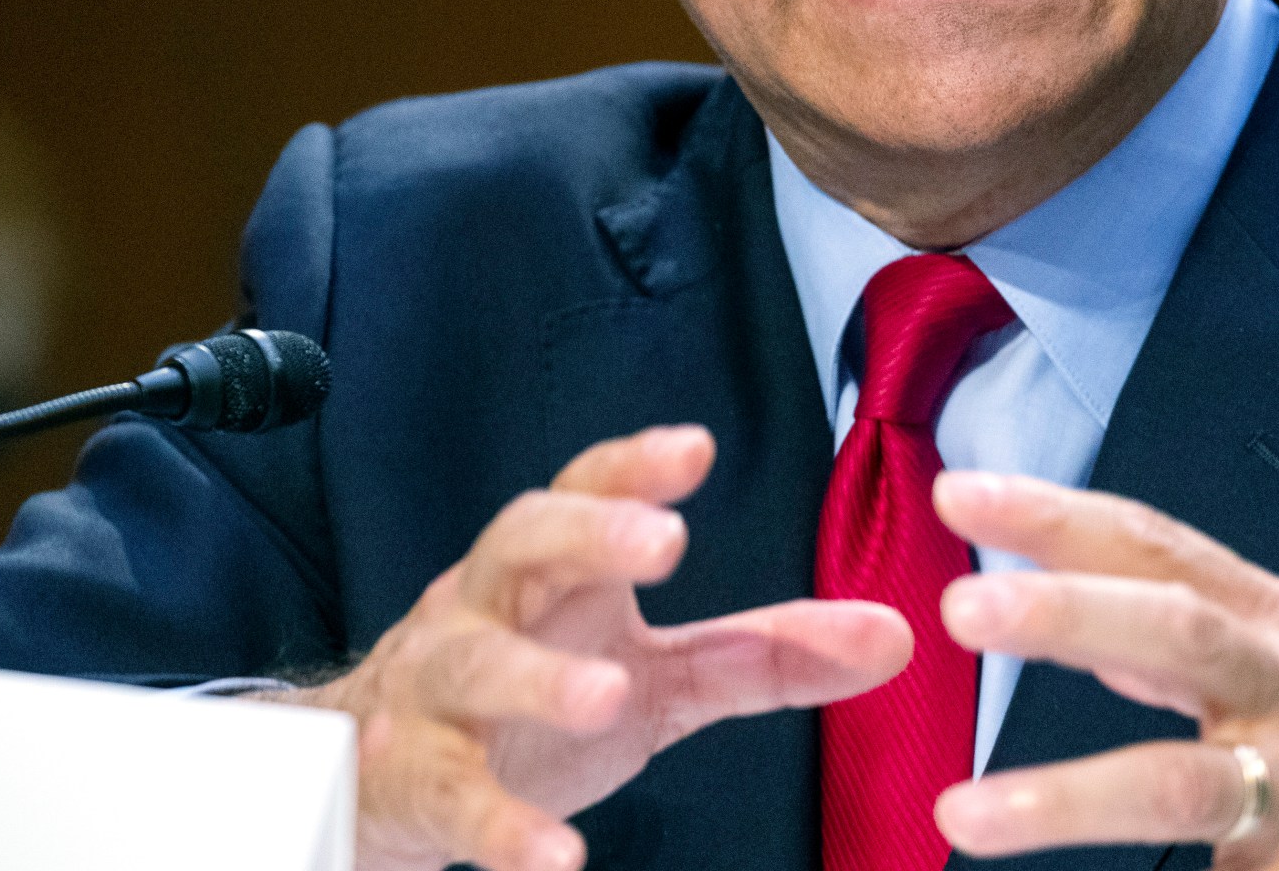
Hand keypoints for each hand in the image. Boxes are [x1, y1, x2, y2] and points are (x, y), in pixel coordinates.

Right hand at [278, 426, 910, 870]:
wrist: (385, 773)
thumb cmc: (534, 696)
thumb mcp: (658, 675)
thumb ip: (765, 654)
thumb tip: (894, 636)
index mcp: (554, 571)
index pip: (586, 493)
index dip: (633, 469)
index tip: (695, 448)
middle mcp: (490, 608)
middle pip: (523, 543)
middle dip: (588, 533)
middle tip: (661, 542)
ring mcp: (443, 691)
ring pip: (478, 665)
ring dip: (540, 678)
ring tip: (606, 694)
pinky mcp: (419, 780)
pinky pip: (456, 797)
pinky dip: (502, 829)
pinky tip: (555, 859)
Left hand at [930, 472, 1278, 868]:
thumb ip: (1184, 643)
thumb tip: (1069, 616)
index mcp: (1277, 629)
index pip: (1158, 551)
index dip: (1059, 516)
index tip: (960, 491)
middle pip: (1180, 633)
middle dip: (1070, 614)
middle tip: (963, 607)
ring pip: (1180, 785)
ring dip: (1069, 797)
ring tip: (967, 815)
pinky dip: (1141, 866)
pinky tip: (1034, 866)